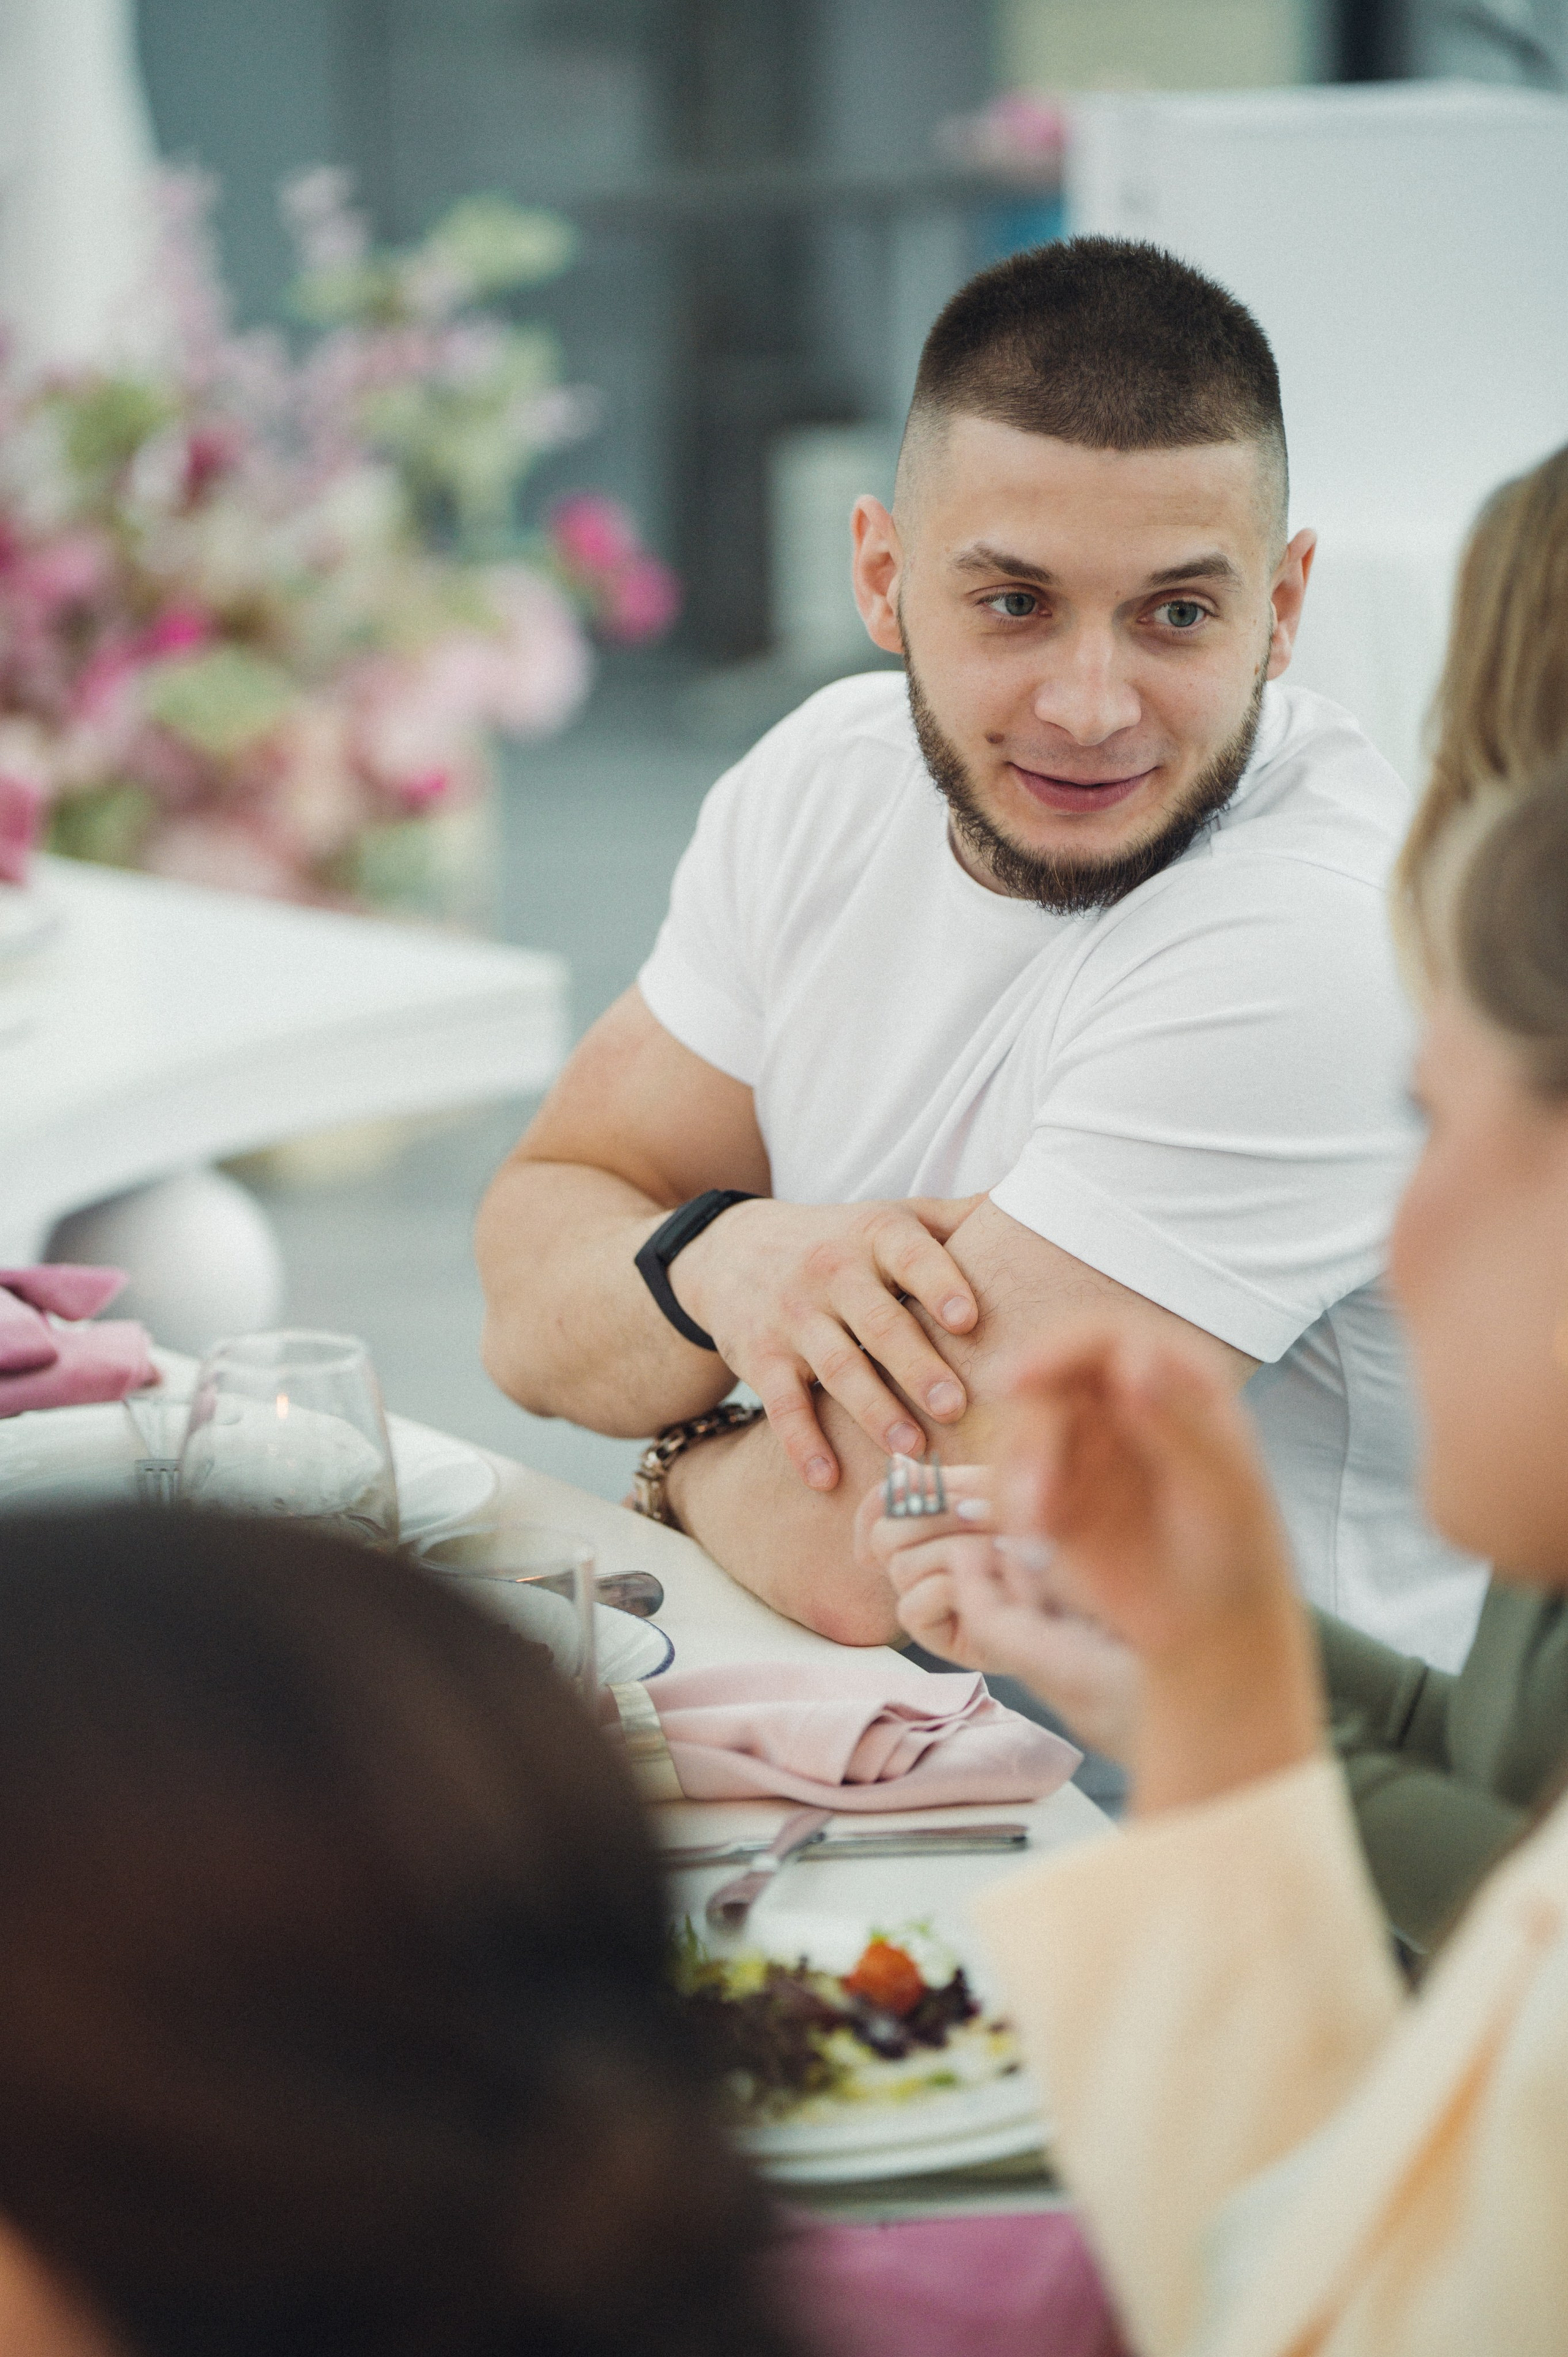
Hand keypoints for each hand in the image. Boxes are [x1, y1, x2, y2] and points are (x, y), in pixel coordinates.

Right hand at [672, 1195, 983, 1489]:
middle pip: (878, 1322)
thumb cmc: (841, 1241)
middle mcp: (832, 1272)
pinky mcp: (761, 1357)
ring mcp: (793, 1316)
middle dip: (917, 1366)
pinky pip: (781, 1404)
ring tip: (911, 1446)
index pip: (911, 1256)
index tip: (968, 1320)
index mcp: (875, 1235)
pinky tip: (827, 1478)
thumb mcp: (892, 1216)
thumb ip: (957, 1219)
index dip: (939, 1284)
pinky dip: (802, 1442)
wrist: (731, 1250)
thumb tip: (1043, 1204)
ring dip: (872, 1410)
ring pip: (836, 1366)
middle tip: (956, 1406)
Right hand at [853, 1465, 1140, 1758]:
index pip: (881, 1503)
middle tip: (983, 1515)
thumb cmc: (1056, 1538)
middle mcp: (920, 1561)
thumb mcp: (1005, 1495)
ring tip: (1006, 1550)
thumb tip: (898, 1464)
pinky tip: (992, 1582)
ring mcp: (928, 1599)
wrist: (1097, 1593)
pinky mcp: (939, 1635)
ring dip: (956, 1549)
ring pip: (900, 1564)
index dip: (886, 1496)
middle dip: (935, 1517)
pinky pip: (913, 1603)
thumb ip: (952, 1482)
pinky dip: (952, 1587)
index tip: (908, 1488)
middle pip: (885, 1533)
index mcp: (931, 1521)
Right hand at [993, 1320, 1322, 1813]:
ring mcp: (1085, 1447)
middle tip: (1031, 1482)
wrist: (1212, 1633)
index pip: (1105, 1339)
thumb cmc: (1236, 1556)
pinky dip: (1012, 1502)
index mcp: (1174, 1381)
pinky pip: (1011, 1480)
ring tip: (1038, 1523)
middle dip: (1031, 1424)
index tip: (1022, 1380)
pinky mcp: (1055, 1493)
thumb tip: (1133, 1359)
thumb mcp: (1221, 1488)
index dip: (1058, 1350)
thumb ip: (1179, 1422)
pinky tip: (1037, 1537)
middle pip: (1050, 1379)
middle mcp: (1121, 1403)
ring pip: (1023, 1429)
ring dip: (1019, 1468)